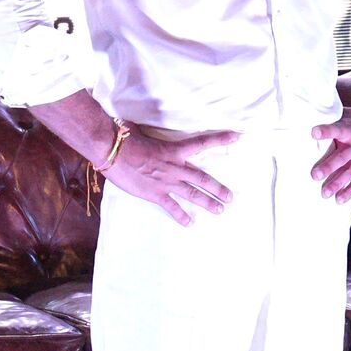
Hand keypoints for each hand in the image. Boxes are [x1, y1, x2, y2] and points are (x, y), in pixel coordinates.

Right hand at [106, 128, 236, 226]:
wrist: (112, 151)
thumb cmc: (125, 137)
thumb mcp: (143, 130)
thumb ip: (149, 132)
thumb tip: (138, 126)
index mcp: (174, 149)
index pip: (203, 142)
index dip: (221, 139)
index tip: (237, 136)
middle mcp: (175, 167)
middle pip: (203, 179)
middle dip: (219, 189)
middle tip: (231, 197)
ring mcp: (167, 182)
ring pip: (193, 195)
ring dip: (208, 203)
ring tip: (220, 210)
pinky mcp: (155, 194)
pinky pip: (172, 207)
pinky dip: (181, 216)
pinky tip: (189, 223)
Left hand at [311, 106, 350, 200]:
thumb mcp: (346, 114)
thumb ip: (329, 120)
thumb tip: (302, 119)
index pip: (338, 129)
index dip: (326, 131)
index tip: (313, 132)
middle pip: (343, 157)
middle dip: (329, 167)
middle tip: (314, 175)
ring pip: (350, 172)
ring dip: (337, 183)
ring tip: (324, 193)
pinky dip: (349, 191)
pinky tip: (338, 200)